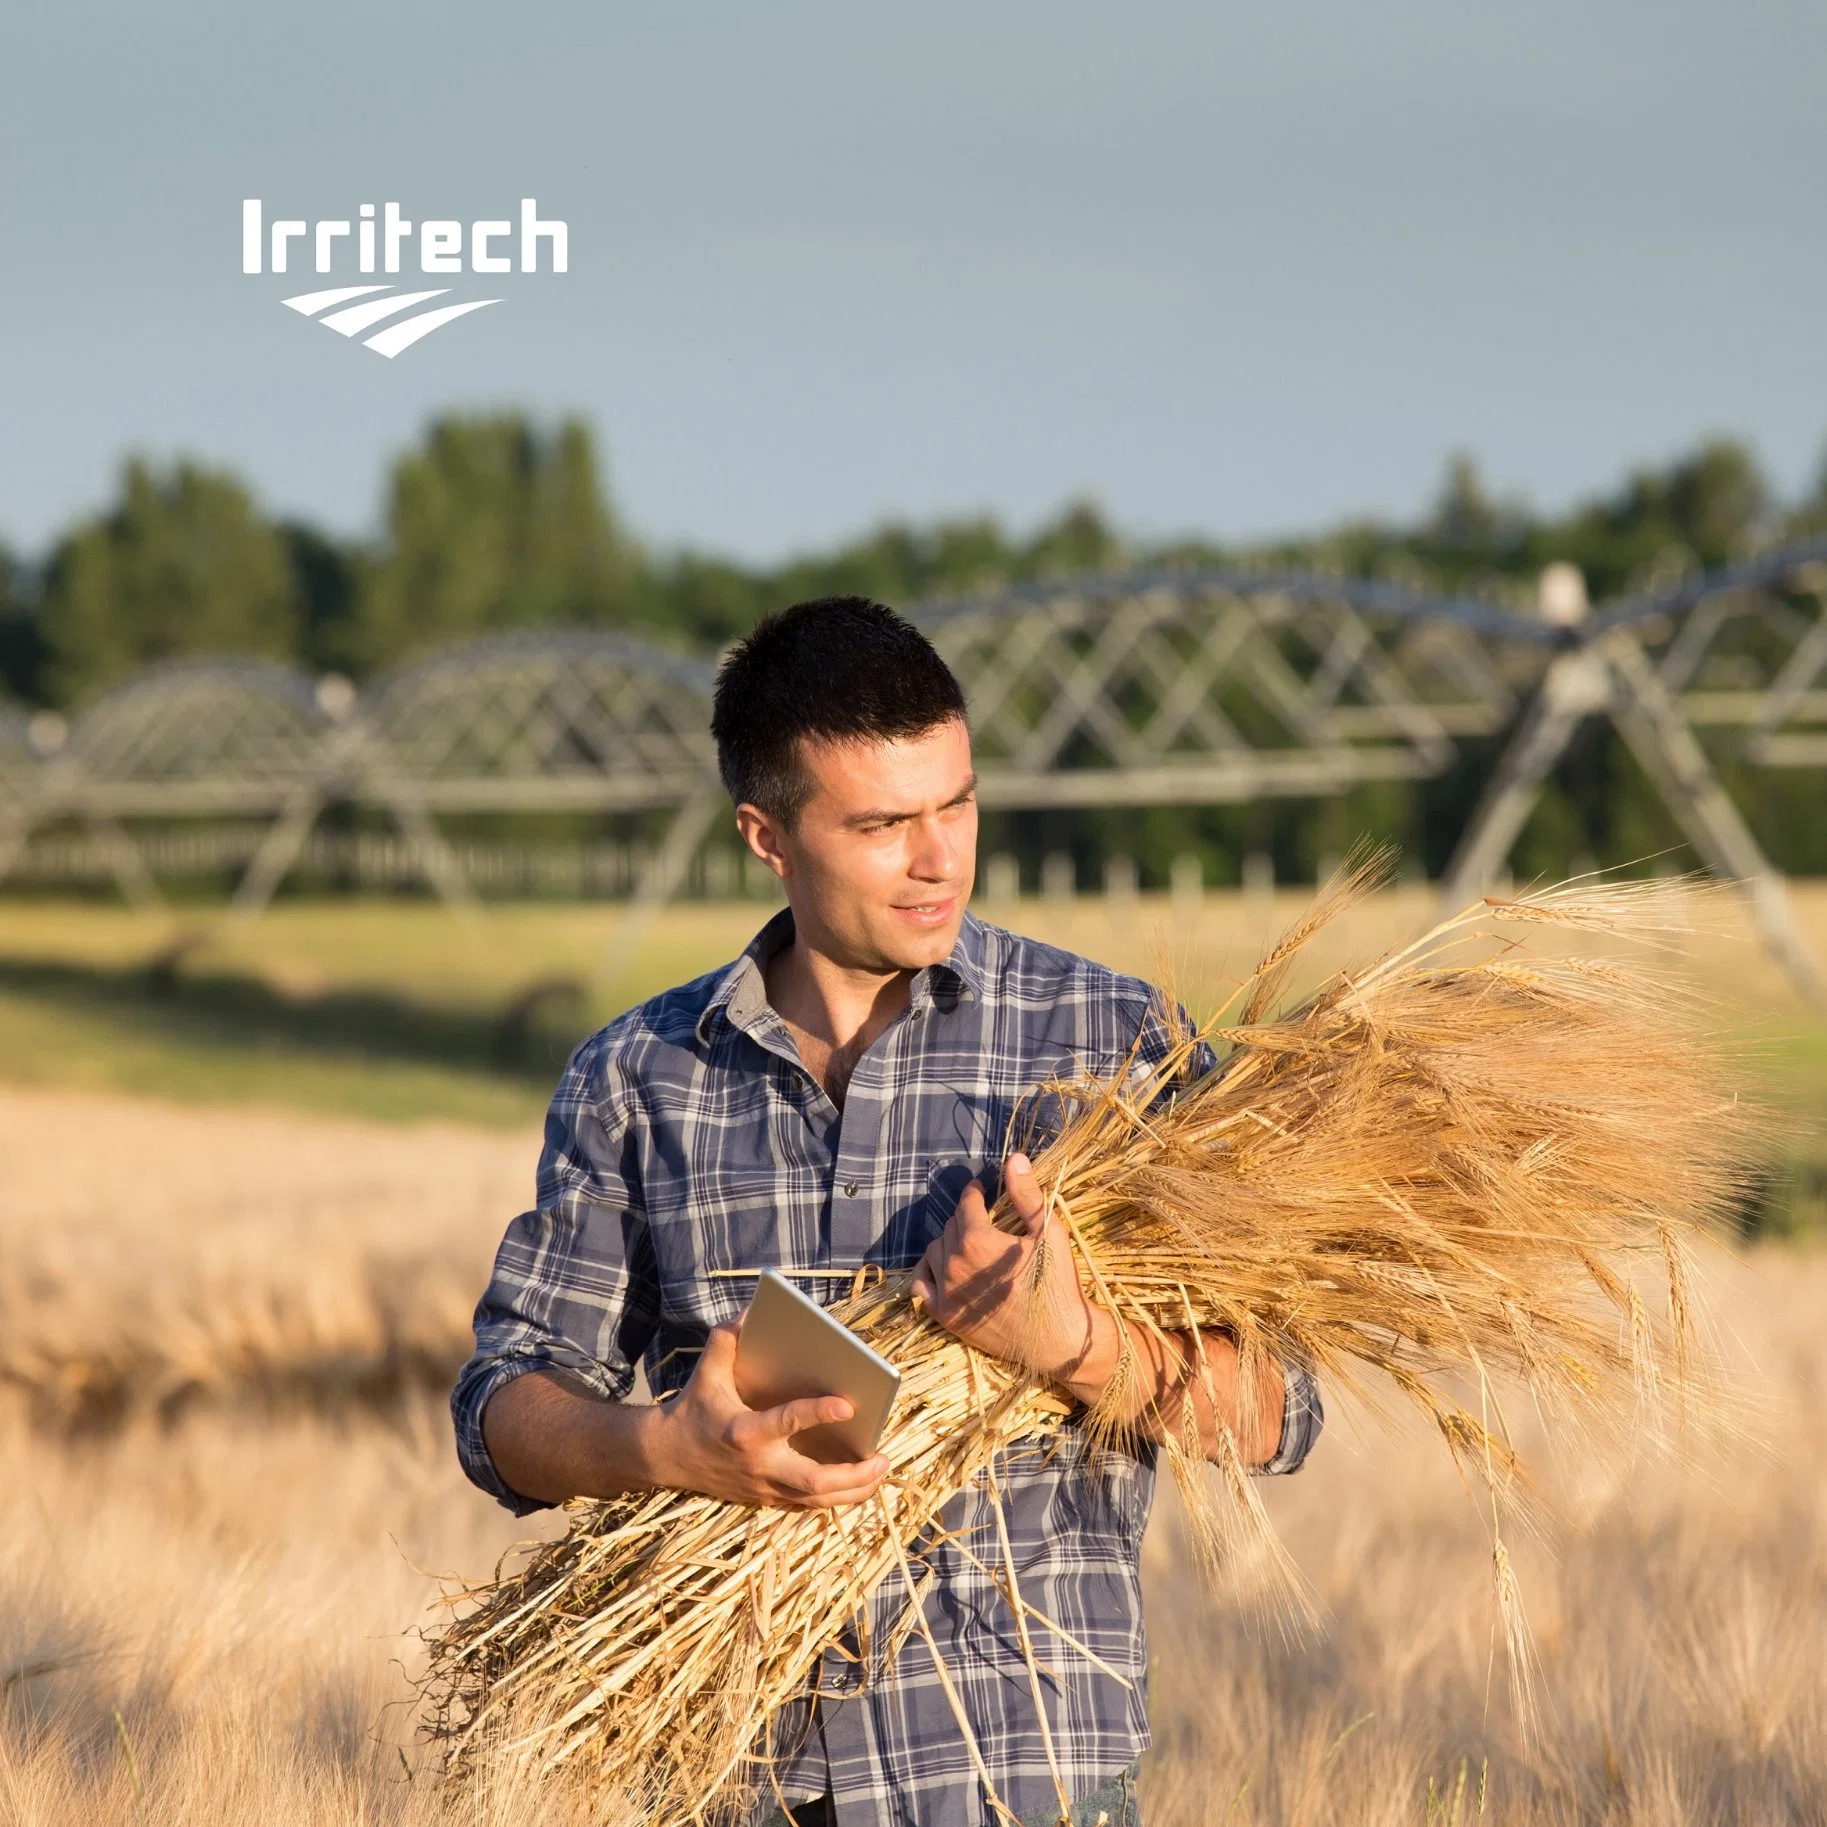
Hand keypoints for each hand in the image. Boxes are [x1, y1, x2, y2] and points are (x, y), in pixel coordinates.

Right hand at [648, 1317, 890, 1509]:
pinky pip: (806, 1505)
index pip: (787, 1422)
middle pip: (812, 1480)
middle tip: (882, 1457)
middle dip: (852, 1474)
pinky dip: (835, 1497)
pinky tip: (858, 1484)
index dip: (818, 1413)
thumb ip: (727, 1341)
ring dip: (852, 1491)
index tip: (849, 1405)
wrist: (666, 1456)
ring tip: (880, 1471)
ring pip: (815, 1501)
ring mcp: (763, 1488)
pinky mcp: (765, 1499)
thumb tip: (753, 1313)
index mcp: (744, 1431)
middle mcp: (757, 1465)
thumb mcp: (706, 1372)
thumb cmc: (692, 1409)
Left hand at [909, 1152, 1098, 1380]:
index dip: (975, 1192)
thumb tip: (1014, 1158)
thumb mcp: (1048, 1232)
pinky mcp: (946, 1316)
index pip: (966, 1203)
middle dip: (966, 1218)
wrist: (1058, 1340)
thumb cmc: (1056, 1283)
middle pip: (951, 1225)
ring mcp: (946, 1291)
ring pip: (934, 1251)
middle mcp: (954, 1263)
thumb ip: (1026, 1194)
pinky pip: (920, 1286)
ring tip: (967, 1243)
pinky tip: (940, 1268)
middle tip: (982, 1219)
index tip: (981, 1190)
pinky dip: (926, 1272)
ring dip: (949, 1242)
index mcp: (977, 1239)